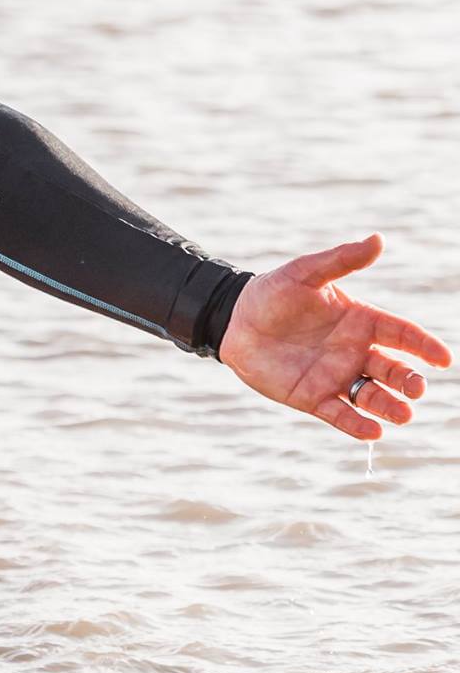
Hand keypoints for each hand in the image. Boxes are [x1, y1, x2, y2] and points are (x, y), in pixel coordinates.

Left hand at [219, 233, 452, 439]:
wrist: (233, 321)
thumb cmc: (271, 294)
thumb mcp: (305, 273)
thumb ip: (341, 261)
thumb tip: (378, 240)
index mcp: (362, 321)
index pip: (402, 334)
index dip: (424, 346)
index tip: (442, 358)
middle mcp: (356, 352)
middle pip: (393, 370)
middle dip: (408, 381)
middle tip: (416, 388)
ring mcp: (336, 376)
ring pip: (372, 396)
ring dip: (390, 407)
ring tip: (403, 414)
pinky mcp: (313, 397)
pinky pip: (340, 414)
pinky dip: (357, 425)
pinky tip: (373, 432)